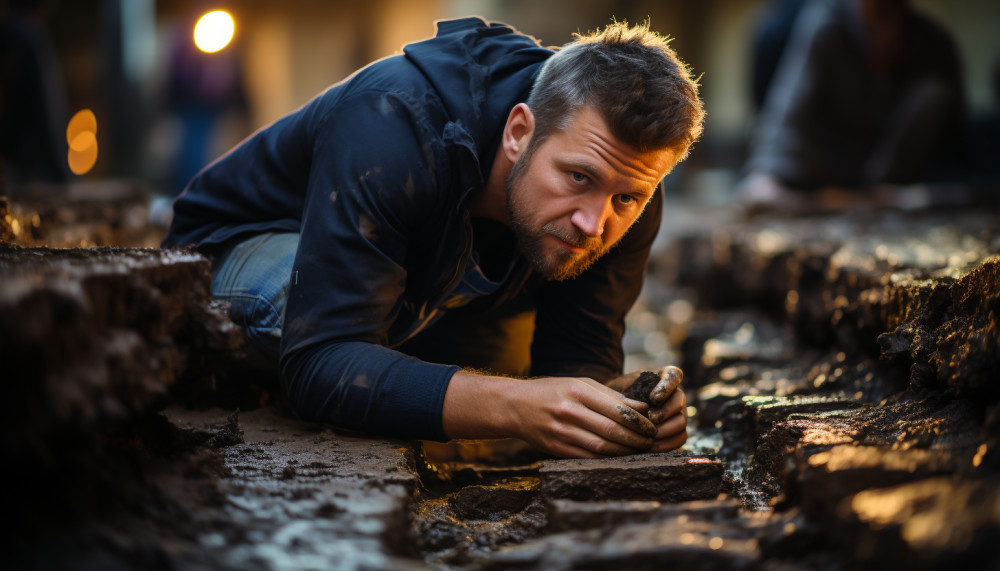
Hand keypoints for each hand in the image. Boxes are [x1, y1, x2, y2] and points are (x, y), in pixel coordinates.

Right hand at [442, 371, 655, 458]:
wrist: (514, 406)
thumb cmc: (552, 391)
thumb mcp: (579, 384)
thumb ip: (609, 396)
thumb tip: (641, 409)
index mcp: (577, 391)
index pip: (617, 409)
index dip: (639, 421)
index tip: (652, 426)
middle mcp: (569, 411)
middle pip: (612, 431)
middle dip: (637, 439)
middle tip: (651, 442)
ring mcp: (561, 432)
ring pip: (602, 448)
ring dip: (625, 452)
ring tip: (639, 451)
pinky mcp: (556, 449)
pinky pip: (588, 458)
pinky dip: (607, 459)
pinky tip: (618, 457)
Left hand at [606, 366, 686, 452]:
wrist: (615, 409)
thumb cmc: (616, 394)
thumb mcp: (618, 386)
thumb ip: (627, 390)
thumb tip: (639, 407)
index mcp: (662, 377)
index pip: (673, 375)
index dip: (667, 387)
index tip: (653, 398)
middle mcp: (674, 394)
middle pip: (679, 401)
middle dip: (665, 412)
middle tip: (650, 419)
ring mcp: (677, 413)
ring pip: (681, 422)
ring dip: (666, 430)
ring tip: (649, 436)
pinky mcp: (676, 431)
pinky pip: (679, 439)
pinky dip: (667, 444)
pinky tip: (651, 447)